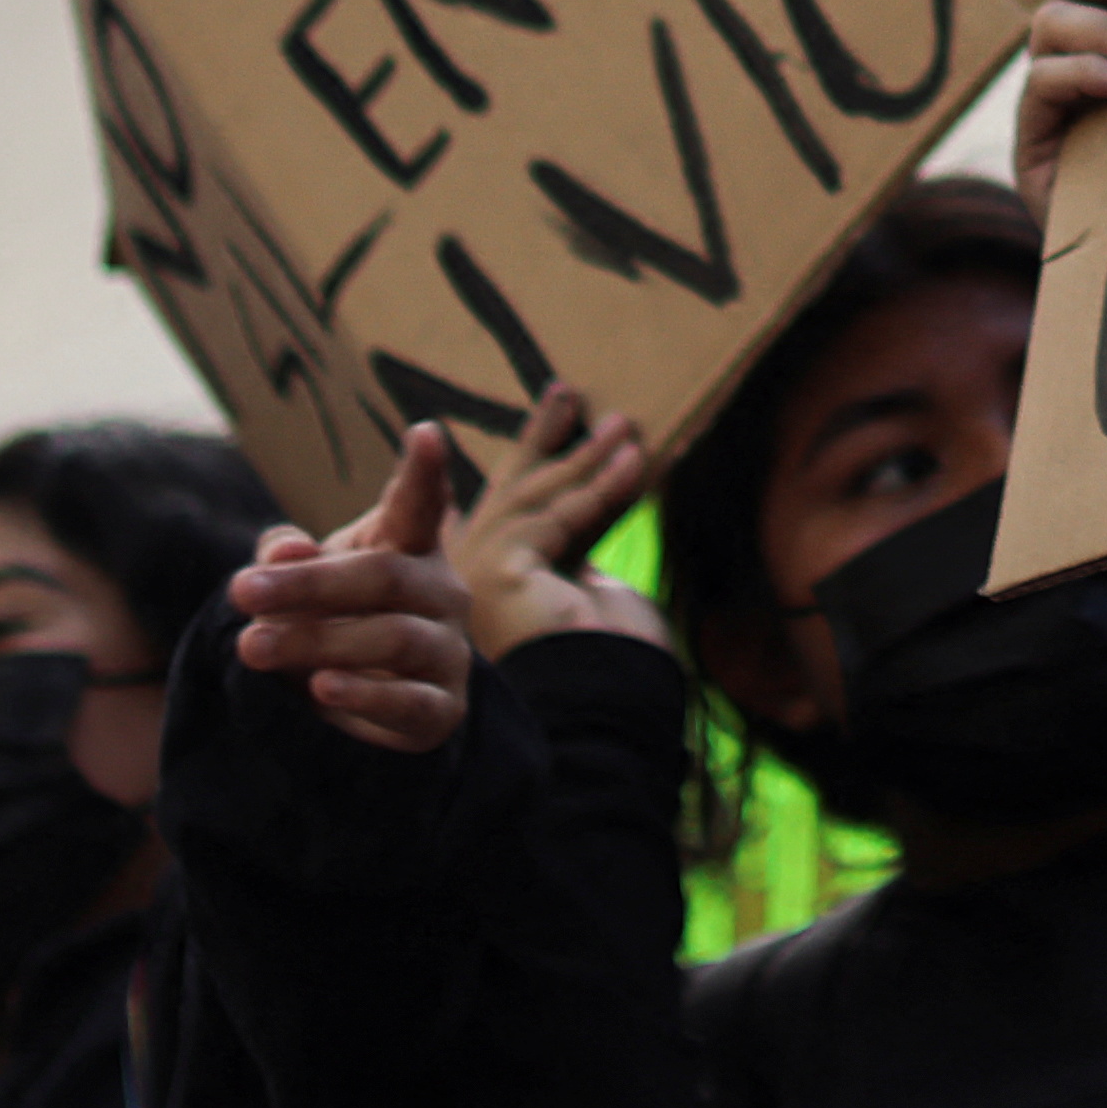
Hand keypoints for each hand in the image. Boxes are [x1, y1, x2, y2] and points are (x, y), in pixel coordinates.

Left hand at [227, 426, 478, 751]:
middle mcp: (441, 592)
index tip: (423, 432)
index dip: (424, 470)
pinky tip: (323, 689)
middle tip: (242, 590)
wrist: (361, 705)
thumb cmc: (330, 624)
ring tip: (253, 646)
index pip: (420, 504)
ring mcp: (447, 650)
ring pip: (395, 637)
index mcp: (408, 549)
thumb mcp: (299, 587)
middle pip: (385, 576)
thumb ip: (287, 561)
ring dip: (318, 640)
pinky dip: (366, 696)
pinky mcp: (441, 709)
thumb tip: (286, 547)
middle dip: (309, 583)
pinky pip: (411, 701)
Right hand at [454, 385, 665, 655]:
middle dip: (543, 439)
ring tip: (626, 424)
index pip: (516, 506)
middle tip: (567, 392)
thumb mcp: (590, 582)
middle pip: (511, 493)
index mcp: (494, 581)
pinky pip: (558, 520)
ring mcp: (478, 577)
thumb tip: (610, 474)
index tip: (558, 406)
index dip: (536, 454)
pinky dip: (601, 490)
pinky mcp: (502, 575)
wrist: (593, 716)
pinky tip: (635, 463)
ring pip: (536, 500)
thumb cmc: (601, 663)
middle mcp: (471, 578)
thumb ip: (580, 534)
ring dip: (586, 458)